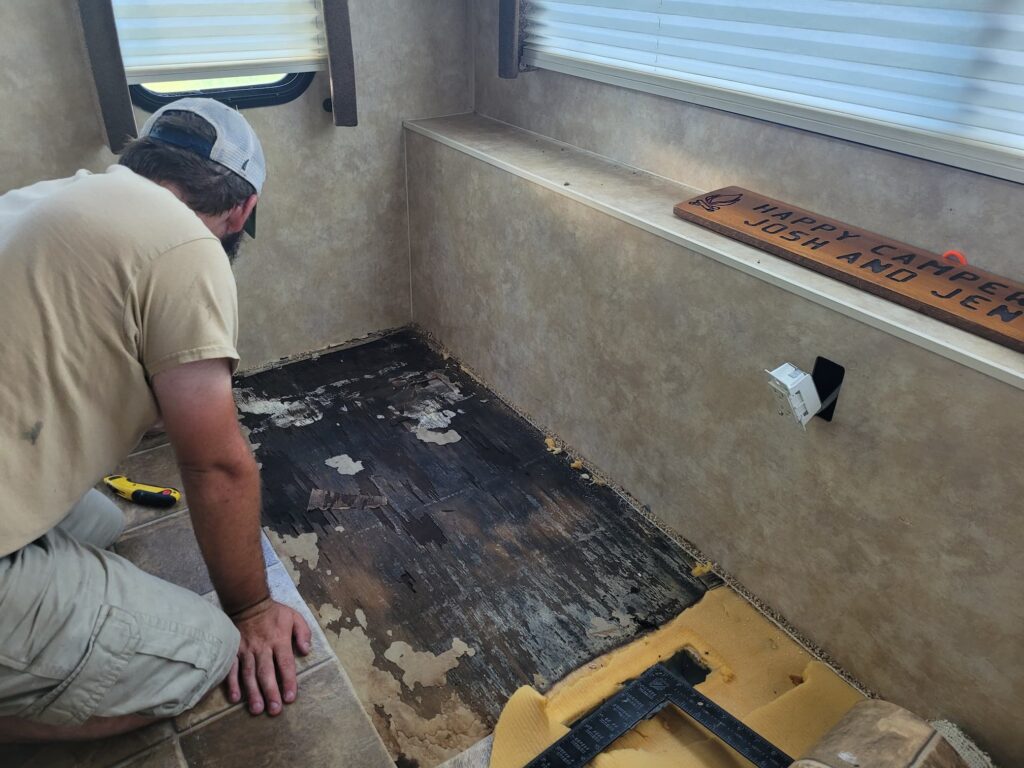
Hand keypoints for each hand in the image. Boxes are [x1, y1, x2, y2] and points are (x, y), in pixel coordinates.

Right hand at [225, 599, 312, 715]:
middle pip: (266, 672)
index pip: (285, 664)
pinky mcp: (234, 651)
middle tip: (274, 710)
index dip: (288, 681)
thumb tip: (306, 650)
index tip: (290, 698)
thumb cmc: (274, 613)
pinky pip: (232, 668)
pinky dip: (232, 683)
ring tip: (257, 709)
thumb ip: (303, 632)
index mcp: (279, 640)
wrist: (248, 602)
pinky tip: (235, 698)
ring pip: (249, 674)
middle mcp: (262, 647)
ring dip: (253, 692)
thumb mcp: (295, 617)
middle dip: (271, 692)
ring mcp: (246, 650)